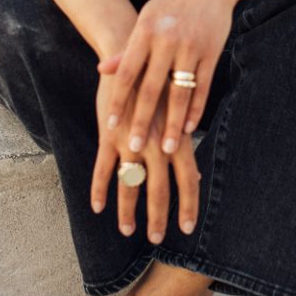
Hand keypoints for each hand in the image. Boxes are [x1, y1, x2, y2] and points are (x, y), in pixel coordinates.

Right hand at [90, 71, 199, 243]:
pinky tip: (98, 207)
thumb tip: (197, 179)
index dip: (189, 205)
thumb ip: (183, 149)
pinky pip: (104, 168)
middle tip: (156, 239)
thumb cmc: (158, 87)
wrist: (131, 56)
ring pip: (130, 184)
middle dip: (158, 217)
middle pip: (159, 189)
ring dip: (128, 210)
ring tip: (128, 230)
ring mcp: (131, 141)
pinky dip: (100, 190)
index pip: (188, 179)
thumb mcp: (175, 116)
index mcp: (176, 138)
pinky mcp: (108, 136)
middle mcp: (156, 142)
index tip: (187, 228)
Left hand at [97, 0, 236, 159]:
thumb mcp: (147, 19)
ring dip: (173, 124)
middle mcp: (167, 39)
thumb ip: (128, 48)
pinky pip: (203, 86)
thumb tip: (101, 70)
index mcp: (145, 31)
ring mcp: (191, 46)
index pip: (127, 73)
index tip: (111, 126)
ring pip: (180, 92)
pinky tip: (189, 128)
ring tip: (166, 148)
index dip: (118, 101)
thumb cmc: (172, 4)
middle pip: (152, 88)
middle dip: (143, 121)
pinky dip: (196, 109)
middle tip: (135, 148)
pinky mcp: (212, 51)